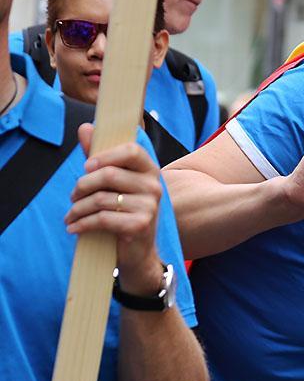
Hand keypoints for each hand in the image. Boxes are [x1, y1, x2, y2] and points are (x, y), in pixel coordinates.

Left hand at [64, 124, 163, 293]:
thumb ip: (98, 156)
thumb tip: (85, 127)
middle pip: (109, 174)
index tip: (87, 166)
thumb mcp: (111, 184)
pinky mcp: (140, 225)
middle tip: (73, 197)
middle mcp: (154, 186)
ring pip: (101, 198)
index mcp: (149, 171)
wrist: (137, 252)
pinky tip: (74, 227)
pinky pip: (102, 218)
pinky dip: (82, 223)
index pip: (131, 150)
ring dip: (77, 208)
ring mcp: (150, 206)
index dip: (105, 155)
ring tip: (71, 214)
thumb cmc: (122, 213)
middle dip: (82, 186)